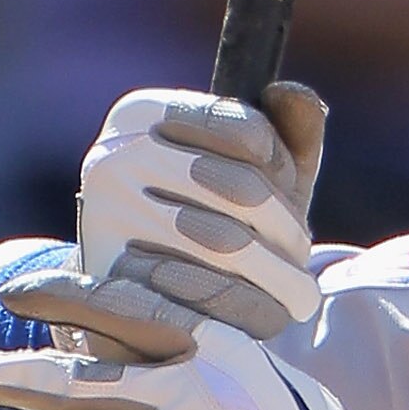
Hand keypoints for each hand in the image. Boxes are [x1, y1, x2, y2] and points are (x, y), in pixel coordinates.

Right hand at [78, 88, 326, 342]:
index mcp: (143, 113)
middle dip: (287, 228)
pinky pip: (204, 293)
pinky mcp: (112, 280)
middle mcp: (113, 157)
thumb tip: (291, 94)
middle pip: (243, 189)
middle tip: (302, 255)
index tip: (286, 194)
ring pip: (229, 244)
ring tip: (298, 292)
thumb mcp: (253, 175)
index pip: (248, 130)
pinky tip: (267, 315)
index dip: (283, 168)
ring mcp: (107, 216)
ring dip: (280, 273)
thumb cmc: (210, 222)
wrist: (136, 302)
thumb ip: (285, 134)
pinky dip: (249, 308)